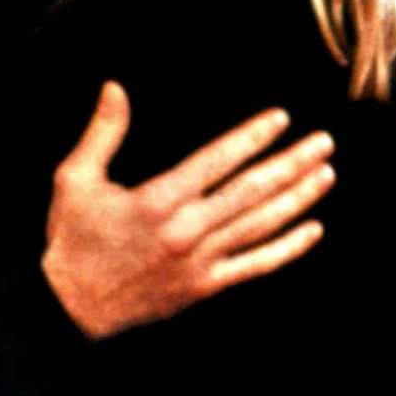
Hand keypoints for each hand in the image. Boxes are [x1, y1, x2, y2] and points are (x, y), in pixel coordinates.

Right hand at [42, 82, 334, 339]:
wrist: (70, 308)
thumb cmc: (72, 237)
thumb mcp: (76, 178)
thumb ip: (102, 132)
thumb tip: (115, 87)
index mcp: (158, 200)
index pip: (217, 161)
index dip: (252, 137)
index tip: (281, 118)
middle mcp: (187, 231)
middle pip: (252, 191)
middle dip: (291, 163)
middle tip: (323, 141)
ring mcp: (200, 262)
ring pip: (261, 225)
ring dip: (298, 198)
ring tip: (325, 173)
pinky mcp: (204, 286)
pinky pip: (255, 265)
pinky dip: (287, 248)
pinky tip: (312, 231)